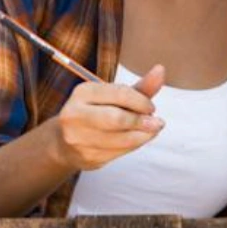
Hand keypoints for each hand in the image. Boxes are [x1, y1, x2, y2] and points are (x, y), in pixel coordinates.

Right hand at [49, 65, 166, 171]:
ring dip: (142, 136)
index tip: (151, 107)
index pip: (119, 93)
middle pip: (117, 118)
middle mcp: (75, 114)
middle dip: (141, 121)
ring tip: (151, 131)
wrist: (65, 144)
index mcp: (82, 92)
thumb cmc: (96, 113)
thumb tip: (161, 70)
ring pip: (120, 139)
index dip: (141, 101)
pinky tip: (136, 140)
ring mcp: (78, 138)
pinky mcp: (86, 157)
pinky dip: (133, 146)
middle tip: (157, 123)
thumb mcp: (114, 98)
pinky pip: (118, 153)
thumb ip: (139, 87)